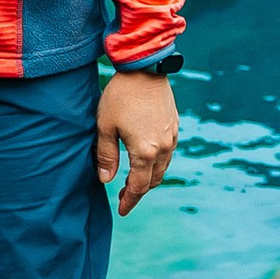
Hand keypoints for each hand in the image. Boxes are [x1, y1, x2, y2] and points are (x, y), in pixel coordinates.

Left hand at [95, 66, 178, 215]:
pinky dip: (157, 162)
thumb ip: (106, 156)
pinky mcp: (174, 125)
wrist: (145, 67)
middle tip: (125, 196)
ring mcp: (171, 136)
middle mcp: (163, 148)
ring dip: (149, 177)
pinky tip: (146, 157)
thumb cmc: (121, 96)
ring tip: (134, 179)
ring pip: (162, 167)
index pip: (139, 186)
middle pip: (153, 180)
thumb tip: (106, 181)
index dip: (130, 201)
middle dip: (139, 191)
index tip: (122, 210)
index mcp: (145, 152)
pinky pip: (168, 152)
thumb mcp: (105, 127)